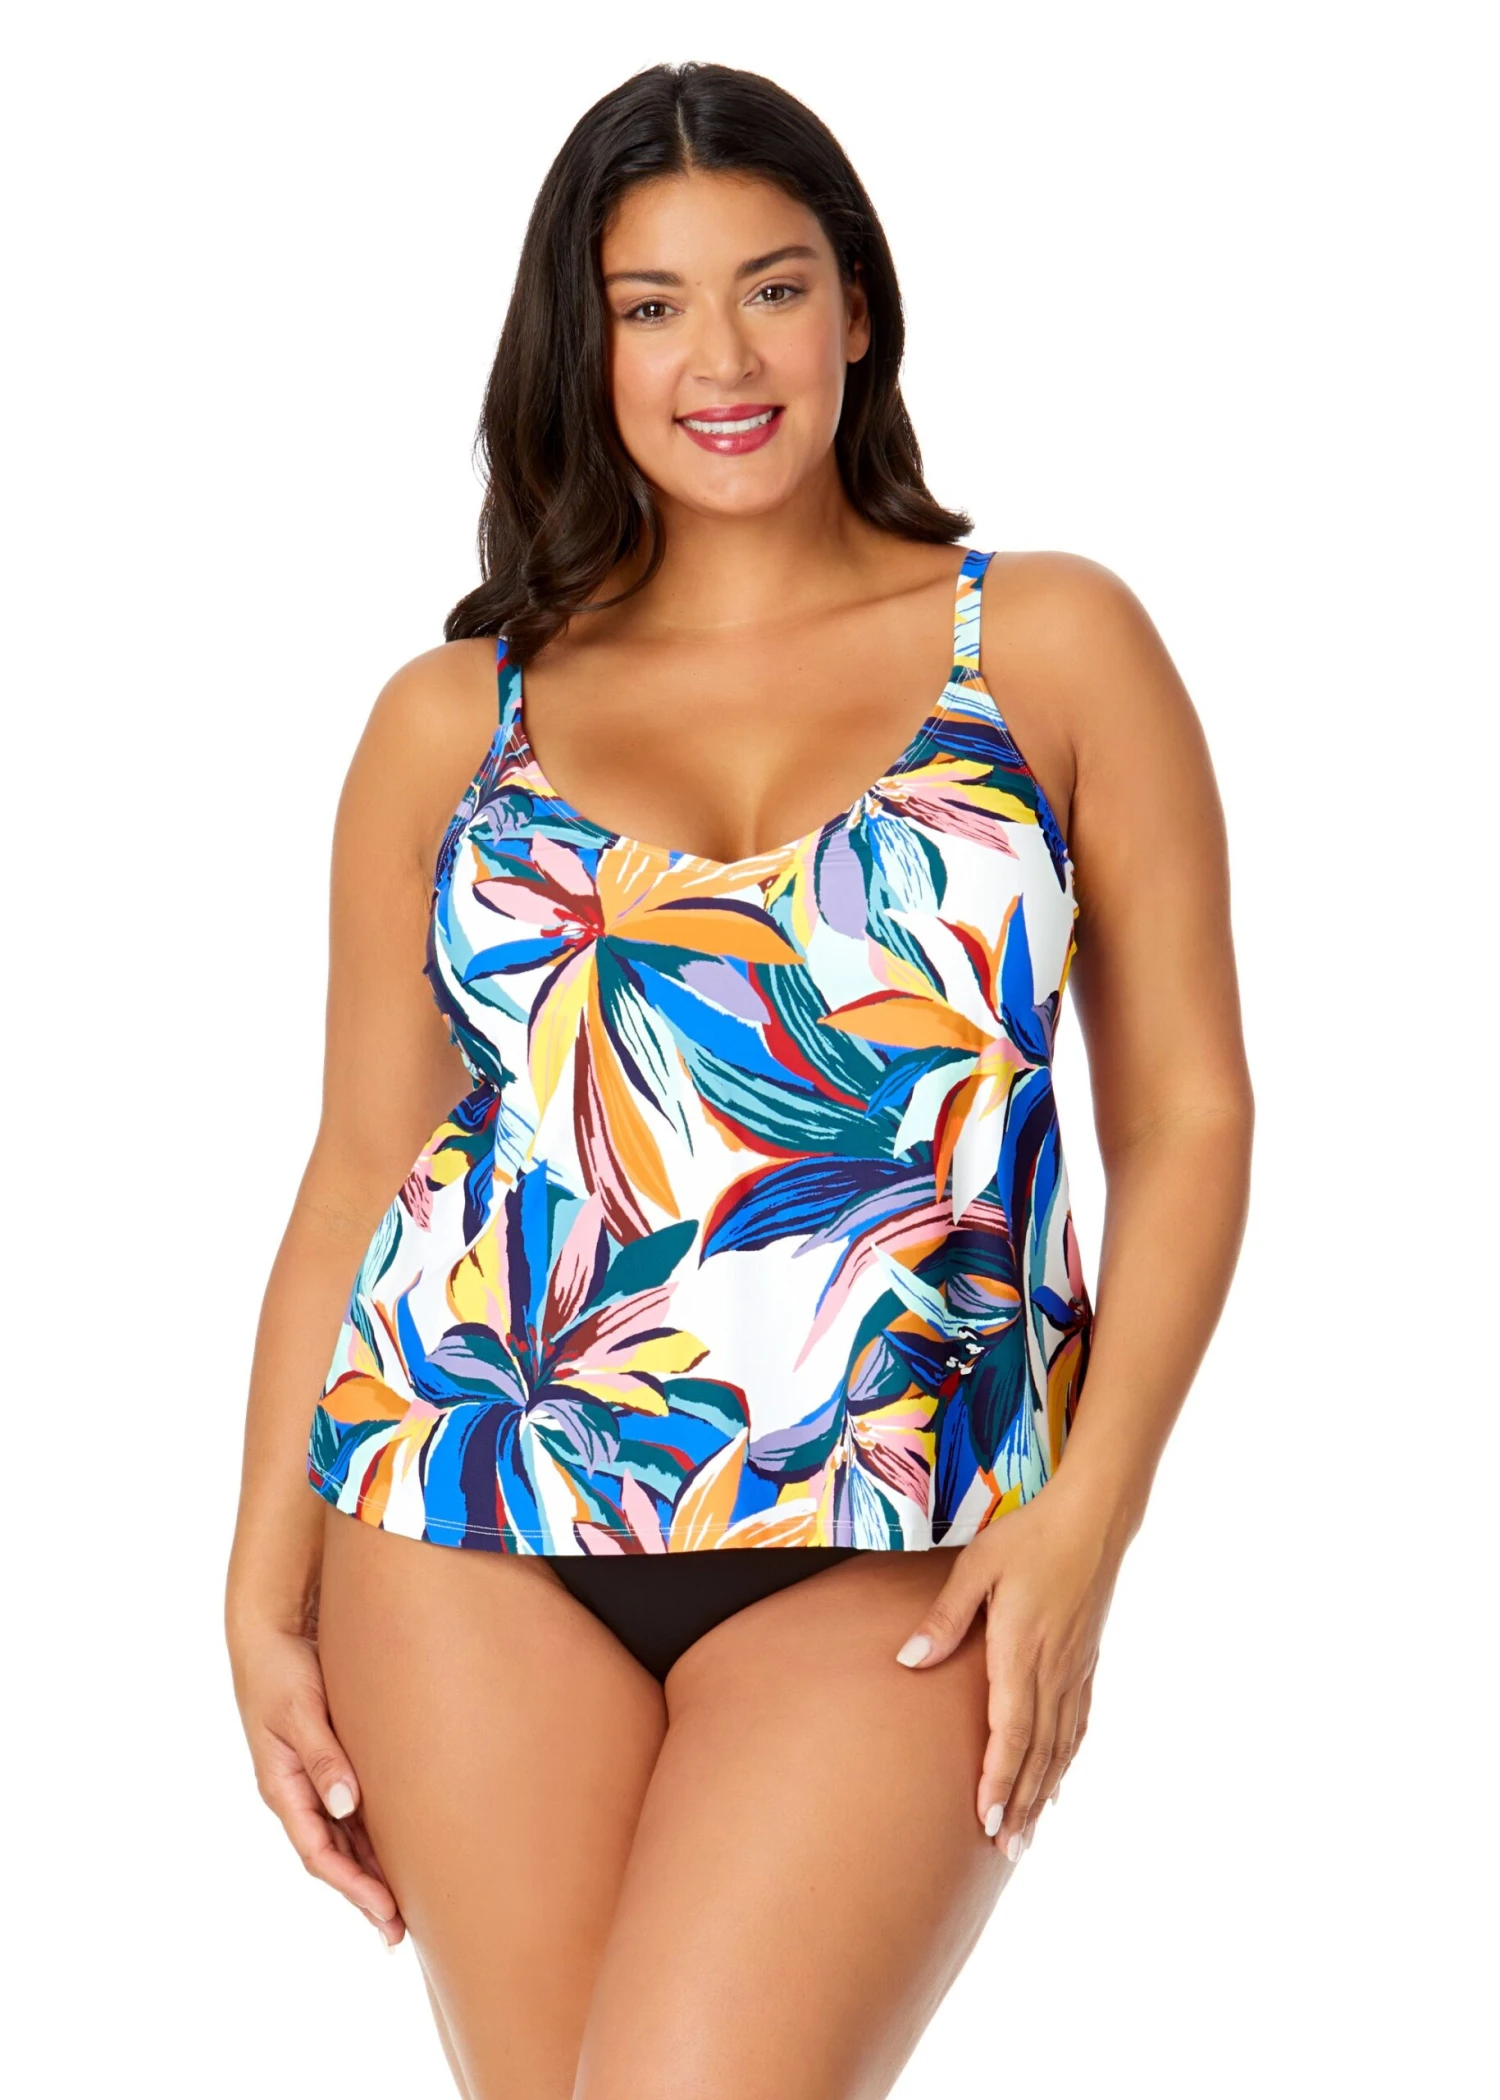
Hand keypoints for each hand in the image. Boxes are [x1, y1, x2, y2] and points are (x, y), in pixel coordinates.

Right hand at [228, 1615, 404, 1947]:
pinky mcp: (329, 1758)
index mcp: (282, 1787)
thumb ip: (323, 1756)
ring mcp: (311, 1777)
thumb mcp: (299, 1711)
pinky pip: (350, 1810)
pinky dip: (370, 1835)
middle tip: (399, 1932)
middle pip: (333, 1856)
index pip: (319, 1853)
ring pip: (343, 1838)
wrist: (271, 1630)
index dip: (353, 1887)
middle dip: (364, 1894)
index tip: (387, 1912)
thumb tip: (345, 1805)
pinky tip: (395, 1848)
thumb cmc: (282, 1669)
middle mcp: (296, 1791)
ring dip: (370, 1870)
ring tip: (404, 1905)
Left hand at [895, 1473, 1126, 1860]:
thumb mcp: (977, 1566)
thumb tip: (906, 1660)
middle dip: (1018, 1803)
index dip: (997, 1779)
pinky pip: (1078, 1723)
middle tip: (1004, 1850)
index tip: (984, 1820)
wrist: (1094, 1519)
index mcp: (1022, 1650)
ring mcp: (1075, 1668)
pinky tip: (1058, 1781)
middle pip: (1036, 1752)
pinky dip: (1066, 1760)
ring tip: (1027, 1835)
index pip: (1010, 1731)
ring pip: (1060, 1745)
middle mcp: (1053, 1670)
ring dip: (1042, 1792)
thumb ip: (944, 1617)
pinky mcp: (1086, 1661)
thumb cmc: (1030, 1536)